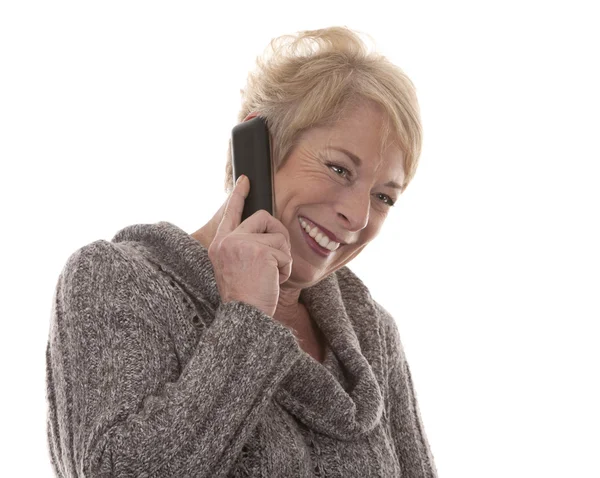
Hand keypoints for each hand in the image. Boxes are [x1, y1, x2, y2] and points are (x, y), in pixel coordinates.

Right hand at [207, 175, 292, 316]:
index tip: (246, 180)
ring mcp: (242, 244)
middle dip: (278, 235)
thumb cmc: (245, 299)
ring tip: (271, 276)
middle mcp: (227, 241)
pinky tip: (274, 281)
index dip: (238, 195)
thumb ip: (245, 247)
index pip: (230, 213)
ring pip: (278, 236)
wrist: (244, 318)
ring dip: (282, 257)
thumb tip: (267, 231)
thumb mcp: (236, 268)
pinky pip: (284, 252)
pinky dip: (285, 269)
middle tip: (278, 258)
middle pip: (262, 217)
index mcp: (219, 245)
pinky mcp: (259, 251)